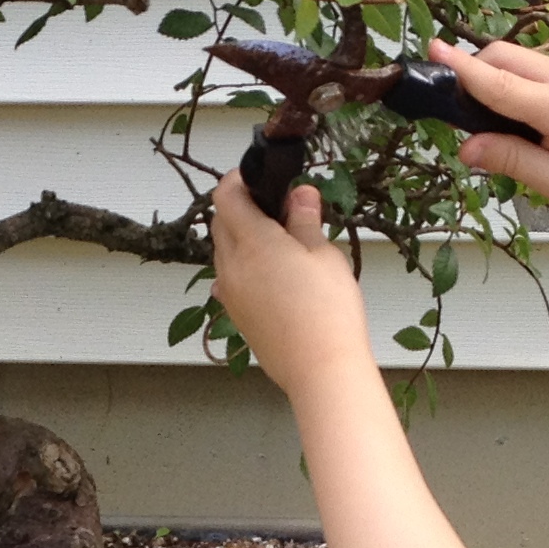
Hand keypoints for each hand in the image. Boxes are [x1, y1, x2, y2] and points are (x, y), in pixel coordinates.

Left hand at [211, 170, 370, 392]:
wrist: (320, 370)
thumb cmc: (327, 312)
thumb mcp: (324, 255)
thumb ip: (306, 220)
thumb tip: (300, 194)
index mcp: (251, 242)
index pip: (225, 196)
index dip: (238, 180)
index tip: (258, 177)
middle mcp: (230, 266)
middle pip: (221, 223)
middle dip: (242, 208)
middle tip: (278, 209)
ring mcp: (229, 294)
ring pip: (224, 253)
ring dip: (242, 239)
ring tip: (280, 244)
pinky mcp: (236, 316)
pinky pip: (230, 280)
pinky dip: (244, 267)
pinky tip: (271, 275)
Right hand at [428, 37, 548, 223]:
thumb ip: (509, 160)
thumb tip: (466, 149)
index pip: (497, 82)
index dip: (460, 67)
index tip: (431, 50)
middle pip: (502, 57)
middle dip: (473, 73)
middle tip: (458, 113)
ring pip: (517, 59)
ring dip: (494, 79)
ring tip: (494, 124)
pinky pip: (534, 67)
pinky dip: (515, 82)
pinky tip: (521, 118)